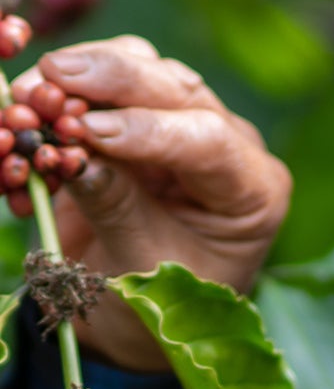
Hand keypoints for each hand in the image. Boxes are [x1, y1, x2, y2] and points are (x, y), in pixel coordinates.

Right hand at [11, 37, 290, 370]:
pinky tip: (24, 120)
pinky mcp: (142, 122)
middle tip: (49, 77)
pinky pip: (102, 89)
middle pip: (176, 88)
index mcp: (253, 191)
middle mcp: (231, 148)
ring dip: (79, 77)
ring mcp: (186, 128)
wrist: (144, 318)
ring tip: (28, 97)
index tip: (86, 132)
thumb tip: (76, 152)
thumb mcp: (143, 266)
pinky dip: (59, 95)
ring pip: (141, 70)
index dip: (146, 128)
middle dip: (110, 78)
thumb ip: (117, 209)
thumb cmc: (160, 305)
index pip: (209, 139)